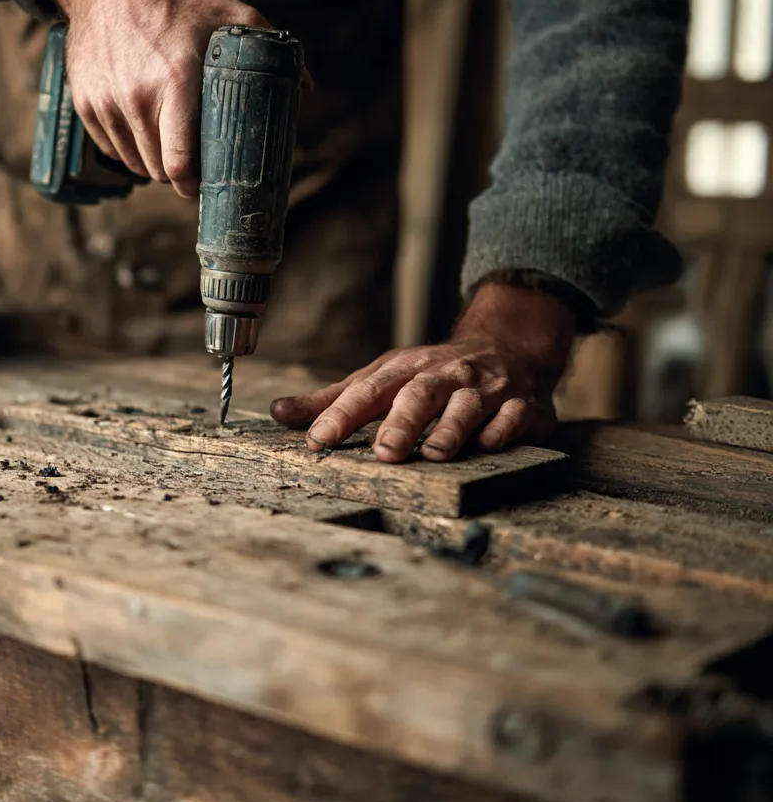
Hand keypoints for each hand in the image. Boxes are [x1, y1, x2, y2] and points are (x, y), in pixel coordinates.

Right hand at [41, 0, 268, 198]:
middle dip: (178, 174)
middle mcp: (136, 98)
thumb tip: (307, 88)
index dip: (193, 184)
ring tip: (169, 147)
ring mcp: (106, 102)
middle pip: (158, 170)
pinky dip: (127, 148)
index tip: (204, 185)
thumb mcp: (229, 12)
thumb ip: (268, 46)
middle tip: (193, 163)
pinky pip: (109, 147)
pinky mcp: (85, 103)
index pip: (179, 162)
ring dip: (152, 163)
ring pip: (133, 163)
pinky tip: (142, 132)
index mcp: (176, 83)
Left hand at [270, 283, 578, 461]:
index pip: (370, 390)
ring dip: (451, 428)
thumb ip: (334, 399)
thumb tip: (279, 412)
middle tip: (386, 452)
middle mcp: (444, 376)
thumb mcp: (382, 378)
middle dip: (402, 422)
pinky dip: (502, 430)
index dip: (343, 413)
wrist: (508, 347)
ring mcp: (485, 389)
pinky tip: (490, 445)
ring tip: (435, 454)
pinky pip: (514, 415)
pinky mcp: (522, 406)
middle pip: (420, 394)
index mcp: (406, 370)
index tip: (320, 438)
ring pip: (467, 405)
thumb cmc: (432, 374)